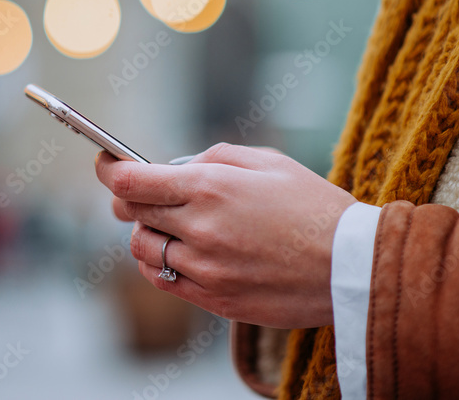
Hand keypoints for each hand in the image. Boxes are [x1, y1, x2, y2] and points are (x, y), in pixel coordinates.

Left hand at [95, 143, 356, 328]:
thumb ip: (211, 158)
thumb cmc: (313, 206)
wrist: (353, 267)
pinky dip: (160, 264)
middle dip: (130, 199)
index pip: (130, 181)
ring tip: (171, 226)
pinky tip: (179, 253)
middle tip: (143, 193)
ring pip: (142, 249)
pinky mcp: (214, 300)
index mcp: (209, 188)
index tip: (105, 164)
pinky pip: (163, 281)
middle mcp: (200, 229)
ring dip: (146, 233)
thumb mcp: (265, 161)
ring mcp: (205, 269)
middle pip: (131, 213)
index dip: (109, 170)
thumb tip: (173, 168)